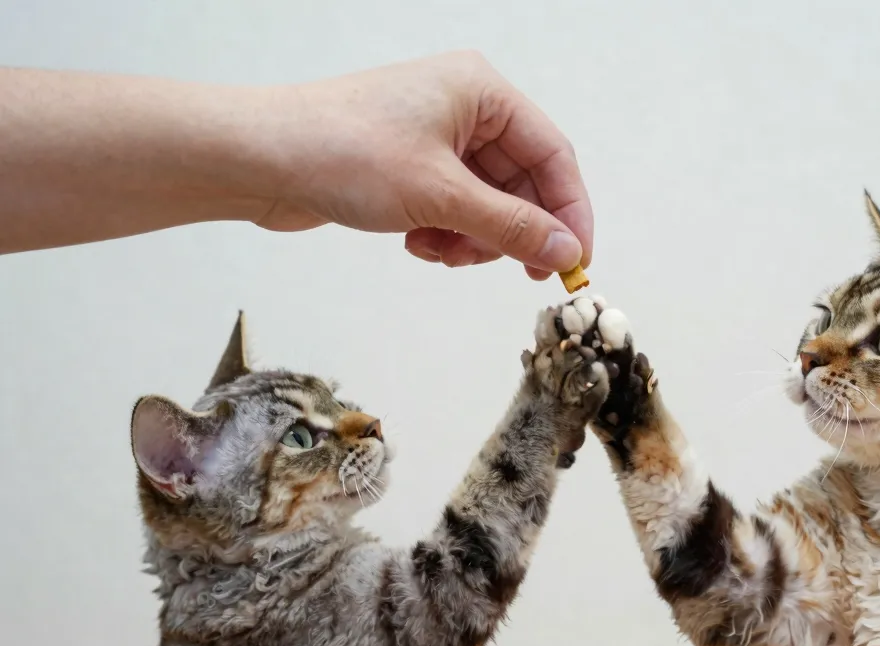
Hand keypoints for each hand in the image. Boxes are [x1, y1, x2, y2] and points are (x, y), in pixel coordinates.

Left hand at [257, 52, 591, 279]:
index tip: (576, 263)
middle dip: (514, 232)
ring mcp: (437, 140)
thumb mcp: (440, 196)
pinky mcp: (412, 168)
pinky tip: (415, 243)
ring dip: (474, 239)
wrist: (260, 159)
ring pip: (489, 205)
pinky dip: (446, 235)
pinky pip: (456, 211)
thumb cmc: (343, 154)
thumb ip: (511, 226)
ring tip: (440, 250)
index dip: (569, 212)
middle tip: (521, 274)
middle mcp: (465, 109)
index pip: (552, 155)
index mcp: (481, 92)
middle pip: (523, 184)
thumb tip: (565, 252)